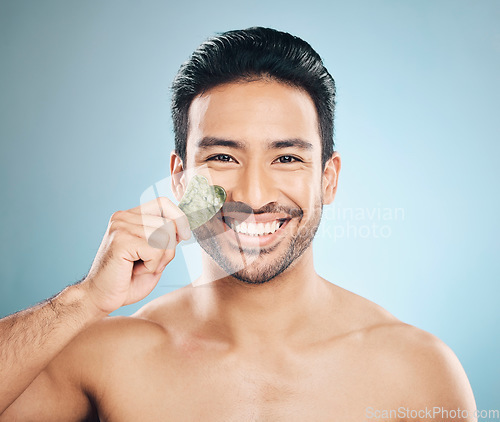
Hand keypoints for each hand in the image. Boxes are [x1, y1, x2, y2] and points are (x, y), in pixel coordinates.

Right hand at [81, 197, 190, 314]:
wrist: (100, 298)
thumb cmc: (128, 280)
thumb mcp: (154, 254)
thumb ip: (166, 238)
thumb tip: (183, 225)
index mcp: (131, 216)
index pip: (163, 202)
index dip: (179, 218)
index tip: (184, 236)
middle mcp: (123, 217)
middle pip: (169, 223)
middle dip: (169, 249)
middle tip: (151, 263)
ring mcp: (120, 227)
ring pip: (165, 237)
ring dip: (160, 259)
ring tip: (142, 267)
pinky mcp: (120, 241)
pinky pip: (156, 249)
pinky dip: (152, 265)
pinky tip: (136, 270)